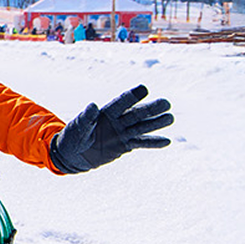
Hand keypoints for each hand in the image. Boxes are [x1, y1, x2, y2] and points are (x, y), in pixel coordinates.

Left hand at [49, 85, 173, 173]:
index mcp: (106, 112)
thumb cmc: (74, 137)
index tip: (144, 89)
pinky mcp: (125, 145)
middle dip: (151, 109)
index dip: (132, 96)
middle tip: (166, 103)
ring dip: (156, 123)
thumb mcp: (78, 128)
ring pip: (142, 127)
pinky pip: (141, 143)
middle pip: (137, 113)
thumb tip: (92, 105)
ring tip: (170, 118)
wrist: (75, 154)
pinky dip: (153, 143)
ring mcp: (123, 132)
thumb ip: (87, 118)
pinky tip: (167, 141)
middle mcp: (118, 120)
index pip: (121, 103)